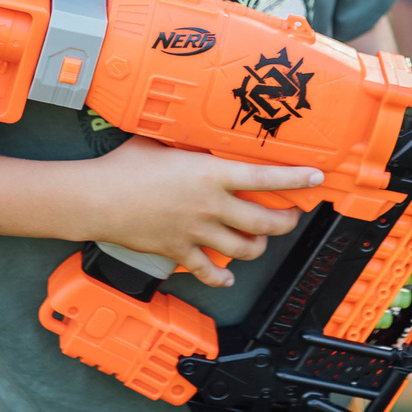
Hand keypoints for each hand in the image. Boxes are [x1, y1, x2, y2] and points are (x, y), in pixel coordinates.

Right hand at [75, 135, 323, 289]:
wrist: (96, 199)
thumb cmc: (126, 166)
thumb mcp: (164, 144)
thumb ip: (189, 145)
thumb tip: (201, 135)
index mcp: (211, 174)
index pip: (266, 176)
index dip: (296, 178)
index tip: (315, 177)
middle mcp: (210, 205)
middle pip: (265, 221)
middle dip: (285, 221)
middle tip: (290, 216)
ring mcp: (197, 232)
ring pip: (244, 248)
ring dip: (258, 246)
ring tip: (260, 239)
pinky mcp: (179, 252)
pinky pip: (208, 271)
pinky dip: (221, 276)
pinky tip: (227, 274)